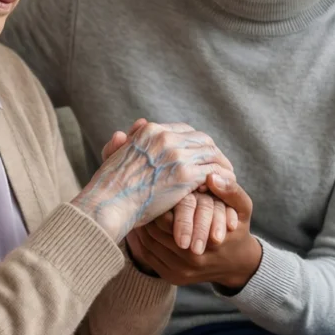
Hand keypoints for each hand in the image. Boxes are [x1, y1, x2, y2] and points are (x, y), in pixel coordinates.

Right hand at [72, 121, 233, 242]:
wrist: (108, 203)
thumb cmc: (107, 187)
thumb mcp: (112, 156)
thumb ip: (121, 143)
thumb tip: (123, 133)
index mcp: (150, 131)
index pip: (184, 130)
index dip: (196, 143)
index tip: (201, 155)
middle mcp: (165, 137)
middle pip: (202, 139)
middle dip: (213, 152)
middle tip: (220, 165)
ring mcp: (177, 155)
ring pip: (211, 154)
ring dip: (221, 165)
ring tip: (226, 177)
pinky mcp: (185, 175)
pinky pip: (213, 171)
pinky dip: (222, 178)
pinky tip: (223, 187)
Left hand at [126, 173, 260, 290]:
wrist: (236, 264)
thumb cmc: (237, 229)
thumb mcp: (242, 208)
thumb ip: (231, 191)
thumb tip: (211, 176)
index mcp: (207, 241)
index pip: (169, 219)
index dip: (160, 202)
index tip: (156, 187)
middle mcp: (191, 260)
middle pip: (155, 230)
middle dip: (148, 212)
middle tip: (140, 195)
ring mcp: (180, 271)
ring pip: (148, 243)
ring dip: (142, 225)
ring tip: (138, 206)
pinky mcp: (172, 277)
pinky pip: (148, 256)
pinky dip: (142, 240)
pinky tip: (141, 225)